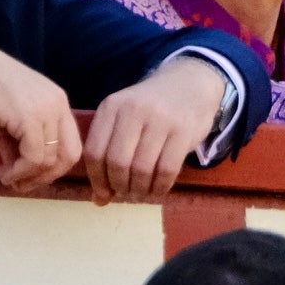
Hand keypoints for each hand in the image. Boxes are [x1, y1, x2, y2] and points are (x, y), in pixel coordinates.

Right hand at [0, 32, 81, 191]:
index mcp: (57, 103)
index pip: (71, 145)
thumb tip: (19, 174)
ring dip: (27, 177)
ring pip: (49, 160)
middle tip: (21, 184)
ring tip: (6, 178)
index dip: (53, 167)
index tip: (29, 176)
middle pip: (69, 156)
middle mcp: (58, 105)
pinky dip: (19, 172)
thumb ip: (19, 145)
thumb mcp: (8, 122)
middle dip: (46, 177)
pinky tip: (3, 173)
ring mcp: (47, 110)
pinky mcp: (30, 118)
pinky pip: (34, 158)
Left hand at [82, 55, 227, 202]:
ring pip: (141, 169)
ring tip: (141, 193)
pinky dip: (160, 187)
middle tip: (125, 194)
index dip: (97, 180)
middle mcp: (133, 110)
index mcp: (111, 107)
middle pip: (117, 162)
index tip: (103, 193)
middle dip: (119, 186)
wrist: (189, 83)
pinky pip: (167, 170)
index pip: (94, 152)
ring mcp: (160, 119)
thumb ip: (107, 153)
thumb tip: (99, 200)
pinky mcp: (183, 131)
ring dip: (139, 190)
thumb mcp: (123, 119)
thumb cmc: (150, 108)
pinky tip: (158, 190)